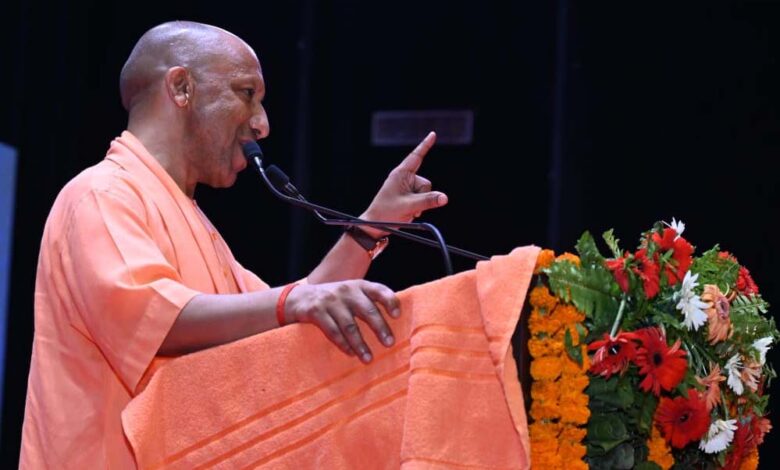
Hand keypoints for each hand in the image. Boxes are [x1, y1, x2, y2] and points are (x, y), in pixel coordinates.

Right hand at [283, 280, 399, 362]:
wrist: (299, 297)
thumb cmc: (334, 300)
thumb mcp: (351, 294)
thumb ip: (368, 301)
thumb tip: (394, 321)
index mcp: (359, 286)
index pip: (379, 290)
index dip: (390, 301)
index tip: (397, 315)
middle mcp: (346, 291)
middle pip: (367, 310)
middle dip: (380, 327)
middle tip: (390, 343)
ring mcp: (330, 301)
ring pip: (349, 325)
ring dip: (360, 344)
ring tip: (369, 358)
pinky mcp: (316, 311)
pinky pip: (332, 331)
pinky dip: (343, 344)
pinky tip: (350, 354)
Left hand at [361, 132, 447, 236]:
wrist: (376, 224)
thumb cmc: (386, 212)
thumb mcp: (409, 206)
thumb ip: (428, 201)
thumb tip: (445, 198)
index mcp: (400, 174)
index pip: (416, 156)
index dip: (425, 145)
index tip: (432, 134)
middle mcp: (404, 178)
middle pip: (426, 183)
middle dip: (422, 197)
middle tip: (409, 206)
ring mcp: (406, 187)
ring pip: (426, 193)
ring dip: (420, 203)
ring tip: (406, 209)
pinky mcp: (408, 195)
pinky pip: (423, 199)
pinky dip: (419, 206)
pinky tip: (409, 211)